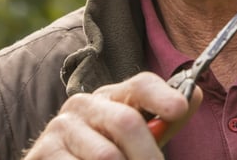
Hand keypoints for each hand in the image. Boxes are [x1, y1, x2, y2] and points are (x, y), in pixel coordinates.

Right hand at [24, 72, 201, 158]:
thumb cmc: (104, 156)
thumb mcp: (136, 141)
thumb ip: (164, 123)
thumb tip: (194, 95)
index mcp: (113, 96)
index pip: (140, 84)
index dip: (162, 95)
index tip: (178, 109)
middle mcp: (85, 104)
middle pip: (127, 122)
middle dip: (147, 156)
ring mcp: (61, 127)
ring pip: (107, 155)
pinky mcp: (43, 153)